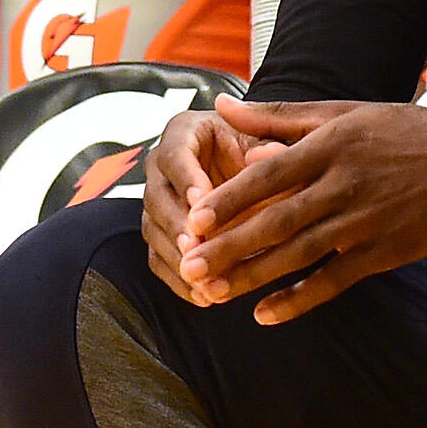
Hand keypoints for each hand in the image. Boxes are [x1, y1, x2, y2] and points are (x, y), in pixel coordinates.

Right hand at [140, 106, 271, 303]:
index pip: (176, 155)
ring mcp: (157, 201)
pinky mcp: (160, 233)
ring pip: (154, 230)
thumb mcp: (268, 142)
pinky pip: (158, 258)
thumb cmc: (261, 150)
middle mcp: (161, 166)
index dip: (187, 180)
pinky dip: (177, 279)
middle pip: (157, 197)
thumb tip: (272, 155)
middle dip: (176, 225)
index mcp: (184, 132)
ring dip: (176, 257)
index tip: (201, 201)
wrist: (251, 171)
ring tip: (200, 277)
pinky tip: (201, 295)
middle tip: (194, 247)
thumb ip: (269, 149)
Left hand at [154, 97, 426, 324]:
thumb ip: (276, 116)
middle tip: (190, 267)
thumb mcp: (339, 113)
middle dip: (230, 246)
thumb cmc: (396, 131)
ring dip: (254, 276)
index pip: (270, 176)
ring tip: (213, 293)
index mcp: (330, 147)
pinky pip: (333, 282)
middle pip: (278, 221)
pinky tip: (264, 314)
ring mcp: (364, 222)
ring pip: (299, 254)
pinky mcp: (382, 253)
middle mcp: (344, 185)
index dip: (232, 199)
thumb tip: (222, 105)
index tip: (195, 219)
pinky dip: (298, 300)